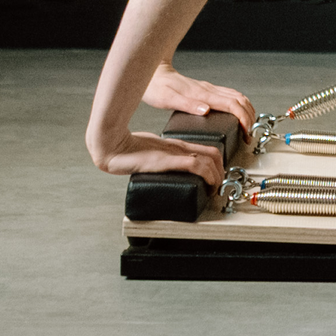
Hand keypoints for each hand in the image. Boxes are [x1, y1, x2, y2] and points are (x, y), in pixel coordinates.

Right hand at [90, 125, 226, 183]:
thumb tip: (169, 170)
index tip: (219, 178)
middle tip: (219, 187)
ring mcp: (174, 153)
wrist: (112, 146)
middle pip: (213, 154)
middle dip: (222, 171)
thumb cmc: (127, 150)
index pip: (208, 149)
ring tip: (214, 189)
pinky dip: (207, 174)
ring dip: (217, 176)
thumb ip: (162, 159)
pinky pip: (195, 164)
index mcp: (176, 145)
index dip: (219, 164)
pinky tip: (208, 183)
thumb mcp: (152, 154)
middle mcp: (179, 148)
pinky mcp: (167, 160)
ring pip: (208, 160)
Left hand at [143, 64, 257, 131]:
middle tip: (250, 133)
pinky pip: (229, 96)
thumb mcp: (167, 99)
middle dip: (250, 116)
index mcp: (202, 94)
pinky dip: (238, 105)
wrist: (153, 73)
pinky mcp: (205, 90)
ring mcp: (208, 89)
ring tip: (247, 125)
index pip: (232, 104)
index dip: (243, 118)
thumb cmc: (157, 86)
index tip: (247, 131)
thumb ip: (187, 105)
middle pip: (239, 100)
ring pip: (237, 96)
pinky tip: (236, 113)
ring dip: (246, 110)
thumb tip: (206, 110)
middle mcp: (208, 90)